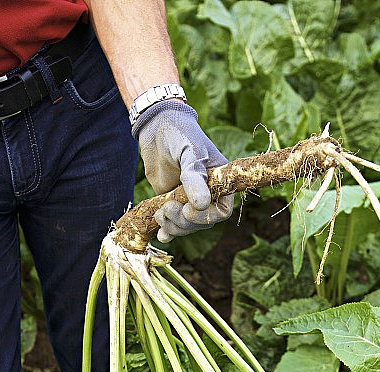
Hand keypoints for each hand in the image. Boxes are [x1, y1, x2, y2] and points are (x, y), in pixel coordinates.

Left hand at [132, 100, 233, 241]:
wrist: (157, 128)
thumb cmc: (179, 134)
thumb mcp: (190, 152)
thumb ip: (194, 178)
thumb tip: (201, 205)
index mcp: (220, 182)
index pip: (222, 211)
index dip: (205, 216)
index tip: (187, 210)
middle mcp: (207, 194)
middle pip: (203, 223)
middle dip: (184, 222)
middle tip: (167, 209)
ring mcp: (189, 200)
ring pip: (187, 226)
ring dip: (173, 226)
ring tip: (160, 212)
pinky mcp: (173, 202)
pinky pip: (174, 225)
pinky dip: (167, 232)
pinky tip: (161, 234)